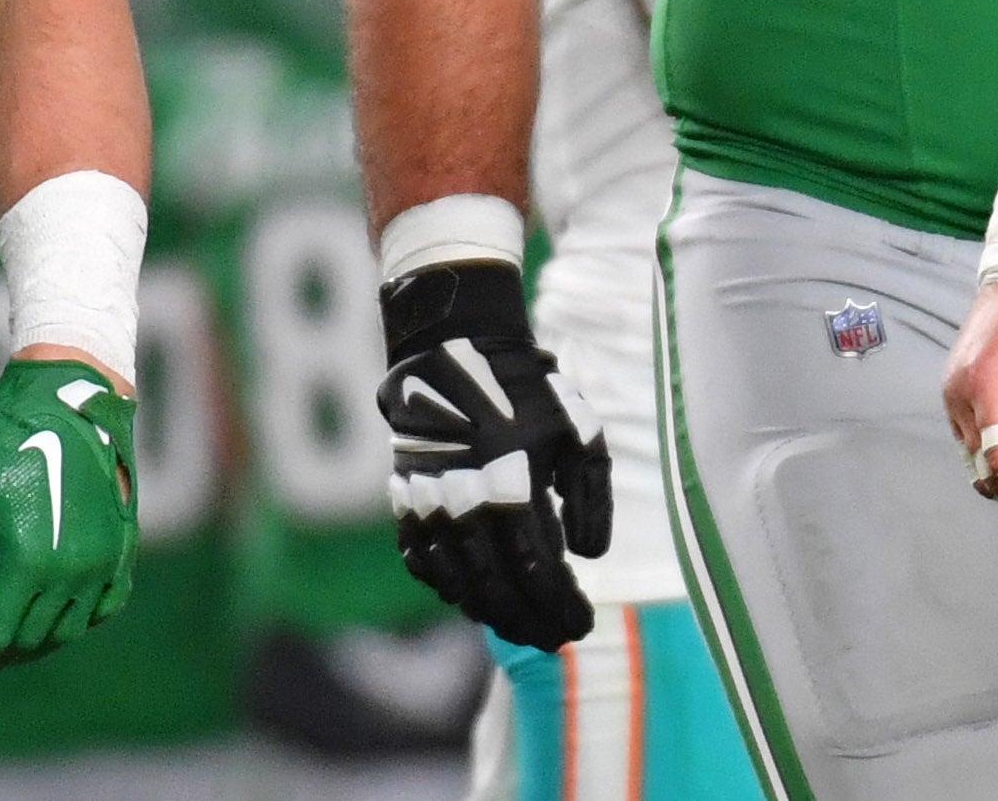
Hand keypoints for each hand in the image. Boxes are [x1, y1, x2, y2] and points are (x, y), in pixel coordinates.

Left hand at [0, 356, 134, 666]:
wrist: (73, 398)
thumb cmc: (9, 438)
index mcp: (27, 562)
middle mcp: (70, 569)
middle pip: (32, 640)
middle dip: (6, 647)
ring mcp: (103, 558)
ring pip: (70, 629)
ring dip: (42, 637)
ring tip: (19, 631)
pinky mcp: (123, 544)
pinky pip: (107, 603)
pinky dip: (84, 616)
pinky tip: (60, 610)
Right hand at [377, 262, 609, 651]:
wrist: (452, 359)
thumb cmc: (529, 394)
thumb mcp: (579, 433)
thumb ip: (591, 496)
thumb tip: (591, 555)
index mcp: (511, 489)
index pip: (538, 571)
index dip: (561, 605)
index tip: (584, 624)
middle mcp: (464, 509)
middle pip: (498, 591)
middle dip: (532, 622)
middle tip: (559, 638)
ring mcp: (429, 513)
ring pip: (460, 586)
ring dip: (496, 615)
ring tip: (527, 628)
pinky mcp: (406, 510)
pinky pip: (427, 567)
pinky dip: (454, 590)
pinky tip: (479, 600)